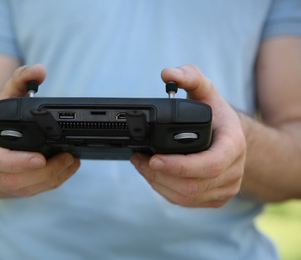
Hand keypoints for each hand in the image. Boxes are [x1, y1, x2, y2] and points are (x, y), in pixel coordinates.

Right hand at [0, 64, 79, 197]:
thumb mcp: (3, 95)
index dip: (16, 162)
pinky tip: (61, 174)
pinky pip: (24, 193)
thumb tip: (40, 70)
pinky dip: (45, 185)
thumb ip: (21, 79)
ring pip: (21, 191)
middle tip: (68, 159)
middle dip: (46, 173)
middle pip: (12, 180)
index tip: (42, 158)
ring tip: (70, 165)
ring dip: (50, 180)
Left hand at [130, 64, 245, 207]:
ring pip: (185, 197)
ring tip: (141, 165)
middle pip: (191, 185)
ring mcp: (226, 188)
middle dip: (157, 174)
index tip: (152, 158)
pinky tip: (153, 175)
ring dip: (156, 182)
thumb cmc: (216, 116)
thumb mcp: (206, 91)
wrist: (230, 138)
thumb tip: (167, 72)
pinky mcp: (214, 198)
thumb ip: (190, 77)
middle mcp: (233, 171)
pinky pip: (185, 202)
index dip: (178, 166)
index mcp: (234, 146)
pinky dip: (164, 189)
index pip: (208, 165)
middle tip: (137, 158)